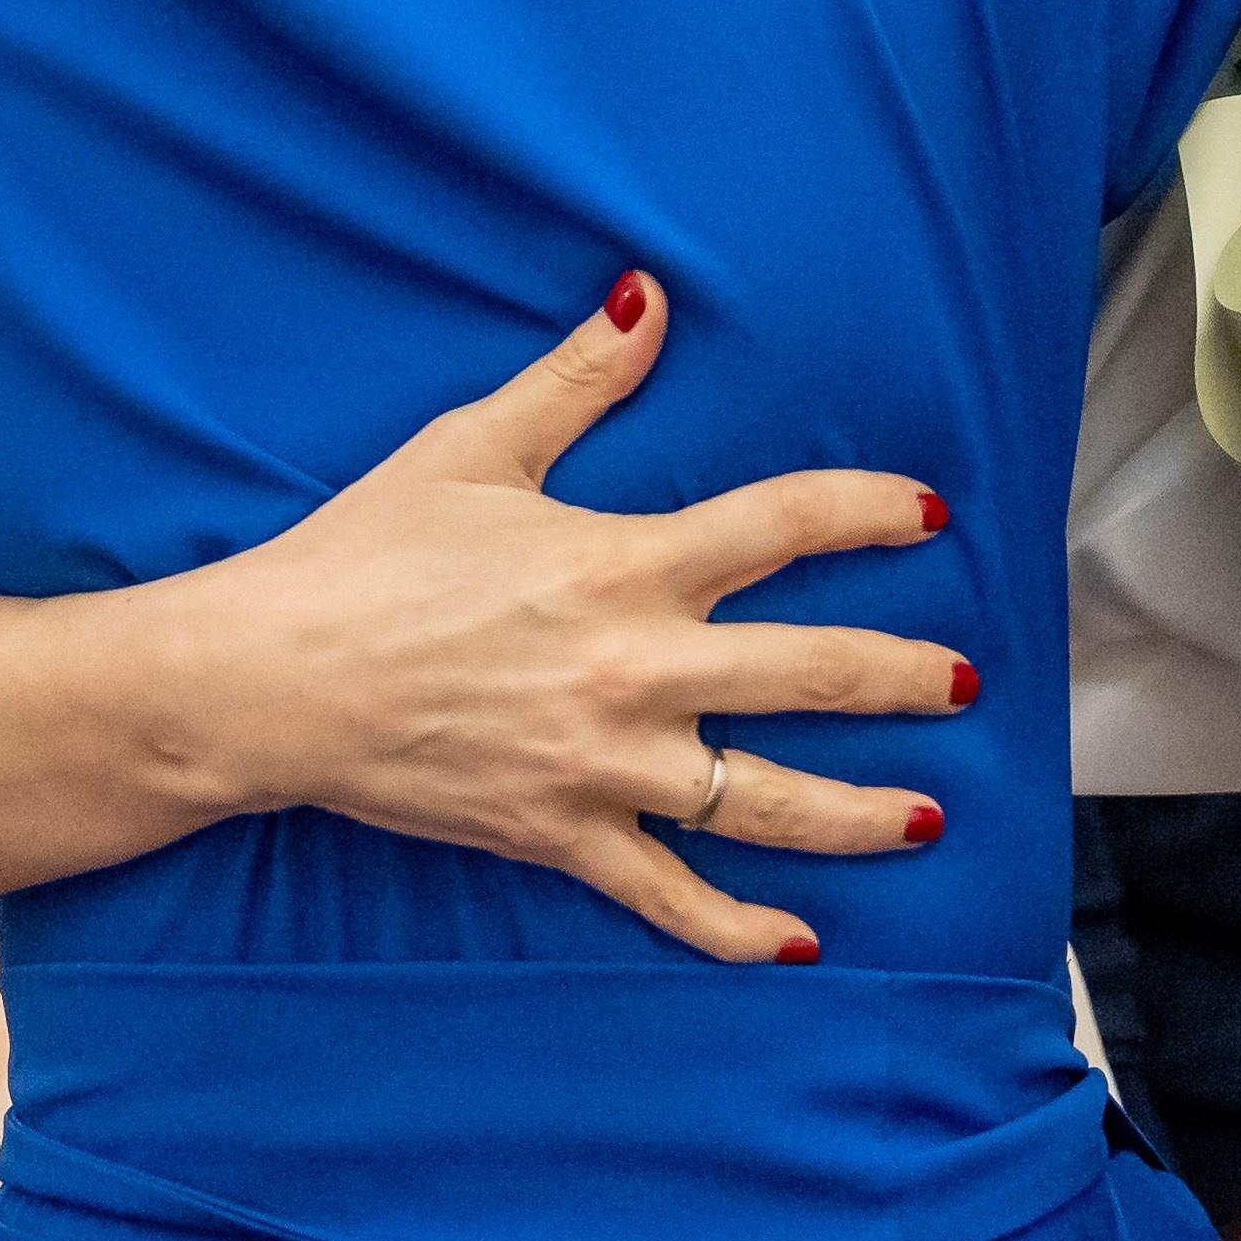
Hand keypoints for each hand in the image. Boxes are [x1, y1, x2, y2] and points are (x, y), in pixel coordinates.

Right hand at [174, 269, 971, 964]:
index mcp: (624, 564)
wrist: (271, 678)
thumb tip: (649, 298)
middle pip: (811, 675)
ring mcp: (604, 766)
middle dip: (904, 677)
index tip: (929, 514)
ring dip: (858, 813)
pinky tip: (799, 942)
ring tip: (927, 817)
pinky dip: (736, 928)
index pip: (782, 526)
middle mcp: (636, 669)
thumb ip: (577, 379)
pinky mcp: (561, 836)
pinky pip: (669, 896)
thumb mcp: (473, 448)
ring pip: (764, 802)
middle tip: (969, 682)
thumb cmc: (365, 553)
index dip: (867, 512)